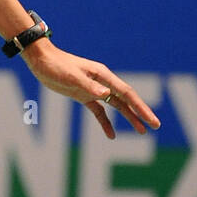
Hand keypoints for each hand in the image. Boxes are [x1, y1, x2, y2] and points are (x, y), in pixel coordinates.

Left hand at [23, 39, 159, 139]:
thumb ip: (89, 85)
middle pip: (126, 100)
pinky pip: (99, 111)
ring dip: (129, 118)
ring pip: (116, 105)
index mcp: (103, 75)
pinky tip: (111, 135)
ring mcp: (94, 89)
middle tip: (155, 126)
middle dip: (141, 113)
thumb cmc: (56, 66)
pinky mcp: (84, 95)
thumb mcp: (71, 77)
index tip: (152, 120)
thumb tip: (106, 93)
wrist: (41, 60)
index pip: (127, 93)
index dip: (141, 107)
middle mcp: (102, 82)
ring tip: (141, 131)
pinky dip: (106, 122)